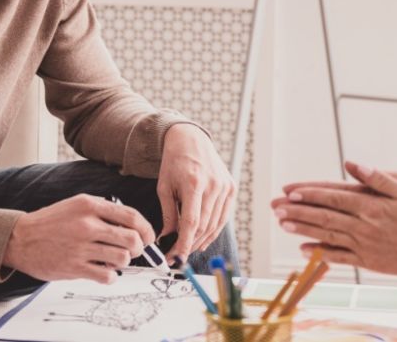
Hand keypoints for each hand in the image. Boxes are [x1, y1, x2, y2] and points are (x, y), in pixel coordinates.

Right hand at [2, 193, 154, 282]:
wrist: (20, 239)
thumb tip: (133, 226)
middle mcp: (87, 225)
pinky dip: (111, 276)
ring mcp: (81, 247)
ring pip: (122, 258)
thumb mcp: (77, 205)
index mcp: (90, 205)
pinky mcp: (74, 267)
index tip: (148, 238)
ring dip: (124, 262)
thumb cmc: (51, 222)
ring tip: (115, 260)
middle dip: (139, 248)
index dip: (146, 229)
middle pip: (132, 239)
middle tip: (133, 251)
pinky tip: (103, 271)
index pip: (132, 216)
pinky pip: (107, 275)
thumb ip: (104, 211)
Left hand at [158, 123, 235, 259]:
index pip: (192, 222)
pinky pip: (223, 216)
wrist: (191, 140)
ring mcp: (225, 187)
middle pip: (204, 226)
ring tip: (188, 249)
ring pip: (215, 224)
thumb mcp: (164, 187)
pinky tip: (203, 239)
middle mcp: (214, 185)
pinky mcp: (231, 188)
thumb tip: (166, 238)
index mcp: (194, 183)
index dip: (184, 243)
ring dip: (202, 240)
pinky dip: (214, 230)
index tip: (176, 257)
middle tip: (177, 255)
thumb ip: (168, 214)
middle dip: (190, 244)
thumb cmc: (174, 162)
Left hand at [271, 161, 396, 276]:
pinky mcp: (370, 261)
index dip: (310, 194)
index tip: (290, 191)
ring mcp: (366, 246)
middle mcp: (365, 226)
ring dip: (303, 230)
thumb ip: (378, 178)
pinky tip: (305, 250)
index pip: (334, 197)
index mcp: (373, 206)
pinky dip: (321, 253)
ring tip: (283, 224)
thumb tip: (353, 164)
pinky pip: (340, 257)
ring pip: (328, 236)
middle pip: (325, 217)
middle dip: (298, 211)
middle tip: (276, 208)